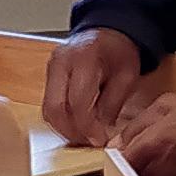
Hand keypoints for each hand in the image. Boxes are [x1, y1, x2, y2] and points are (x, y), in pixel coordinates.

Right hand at [42, 28, 142, 145]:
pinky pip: (49, 104)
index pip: (77, 101)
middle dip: (72, 131)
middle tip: (89, 143)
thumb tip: (100, 131)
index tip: (98, 140)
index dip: (86, 126)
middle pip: (55, 107)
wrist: (107, 32)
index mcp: (84, 58)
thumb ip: (112, 104)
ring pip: (48, 109)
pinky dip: (60, 120)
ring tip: (84, 137)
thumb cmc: (119, 51)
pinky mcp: (48, 76)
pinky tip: (76, 127)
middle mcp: (61, 61)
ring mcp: (51, 68)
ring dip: (64, 129)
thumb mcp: (127, 76)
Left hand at [111, 92, 175, 175]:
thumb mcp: (164, 106)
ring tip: (162, 155)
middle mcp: (157, 171)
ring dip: (144, 174)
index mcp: (149, 147)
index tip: (105, 163)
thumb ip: (135, 126)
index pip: (113, 166)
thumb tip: (116, 142)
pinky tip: (173, 163)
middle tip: (136, 155)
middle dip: (126, 169)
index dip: (106, 165)